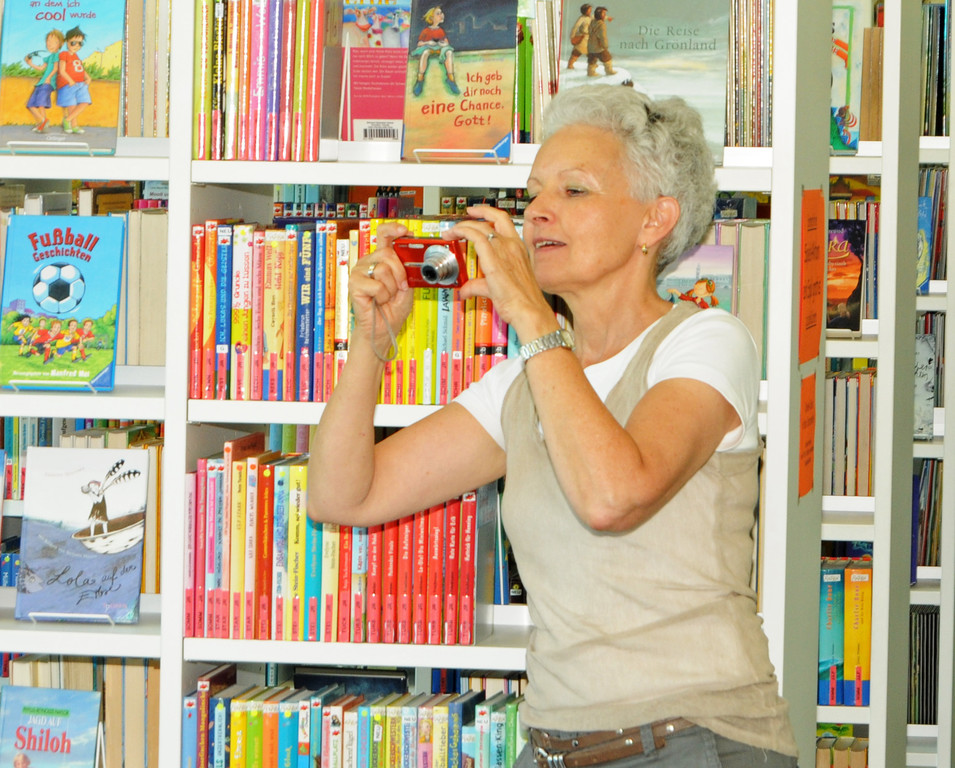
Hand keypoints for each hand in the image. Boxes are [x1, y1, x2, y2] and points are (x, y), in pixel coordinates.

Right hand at [350, 222, 413, 352]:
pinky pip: (376, 284)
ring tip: (386, 296)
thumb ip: (408, 269)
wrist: (384, 328)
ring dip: (391, 288)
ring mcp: (359, 272)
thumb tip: (414, 254)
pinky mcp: (354, 284)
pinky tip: (378, 301)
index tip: (405, 231)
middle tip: (400, 287)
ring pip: (382, 269)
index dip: (393, 229)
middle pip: (387, 253)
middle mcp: (368, 262)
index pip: (383, 235)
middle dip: (399, 272)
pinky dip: (382, 296)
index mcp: (380, 259)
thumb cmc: (393, 308)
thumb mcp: (407, 285)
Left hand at [445, 205, 556, 340]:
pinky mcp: (494, 259)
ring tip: (452, 231)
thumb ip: (479, 286)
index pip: (504, 223)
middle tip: (463, 218)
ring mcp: (505, 250)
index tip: (477, 214)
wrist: (529, 310)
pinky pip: (476, 236)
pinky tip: (454, 234)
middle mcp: (512, 246)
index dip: (489, 214)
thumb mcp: (498, 289)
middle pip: (493, 219)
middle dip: (476, 214)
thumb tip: (467, 289)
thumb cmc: (523, 301)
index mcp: (518, 249)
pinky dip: (463, 231)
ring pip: (481, 226)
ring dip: (463, 225)